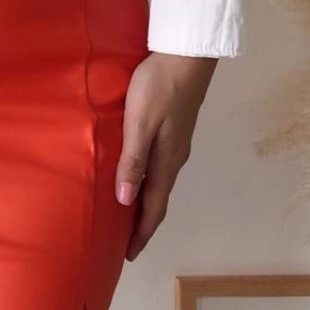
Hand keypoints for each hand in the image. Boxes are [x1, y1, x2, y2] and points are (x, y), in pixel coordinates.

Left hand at [115, 52, 218, 261]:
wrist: (185, 54)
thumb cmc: (158, 87)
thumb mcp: (140, 124)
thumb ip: (133, 161)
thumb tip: (126, 202)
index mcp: (167, 161)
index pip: (154, 207)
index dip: (141, 233)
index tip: (129, 255)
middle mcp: (175, 157)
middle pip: (158, 199)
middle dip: (143, 222)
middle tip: (124, 240)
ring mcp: (177, 142)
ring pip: (160, 181)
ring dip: (145, 201)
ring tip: (126, 212)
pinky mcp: (174, 128)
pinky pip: (160, 165)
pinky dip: (148, 179)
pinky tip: (136, 173)